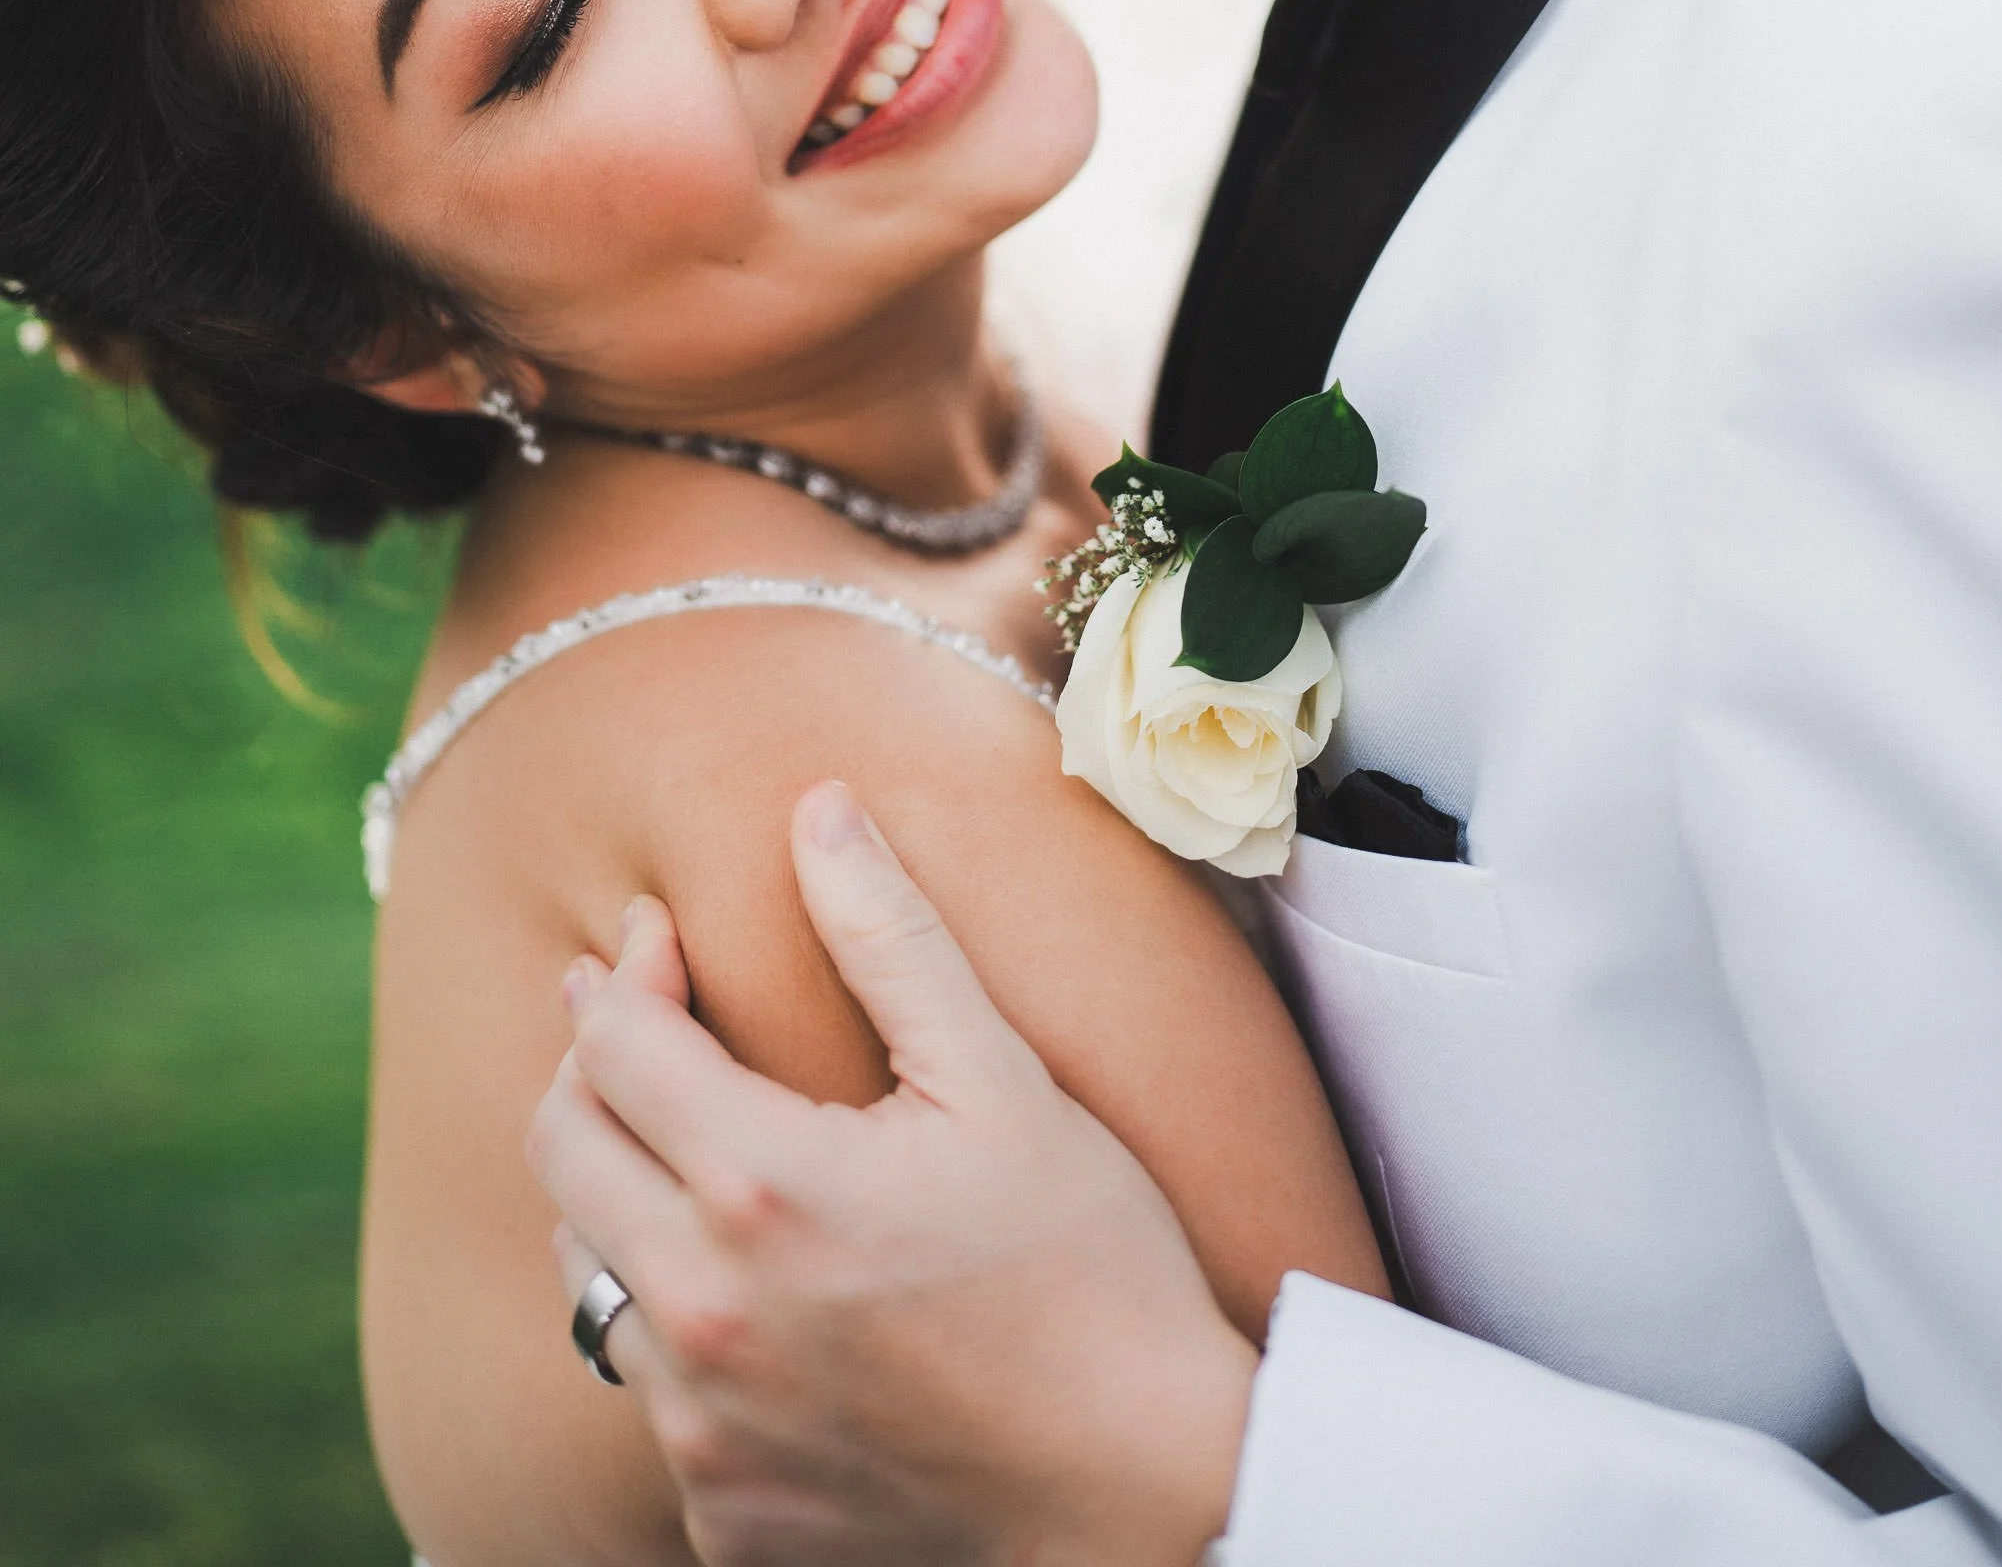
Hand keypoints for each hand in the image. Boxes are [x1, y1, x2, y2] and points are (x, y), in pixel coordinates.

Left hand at [530, 781, 1256, 1566]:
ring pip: (584, 1275)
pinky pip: (645, 1392)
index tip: (655, 935)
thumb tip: (818, 806)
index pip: (613, 1046)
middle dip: (589, 1064)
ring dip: (616, 1193)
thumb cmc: (1088, 1266)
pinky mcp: (720, 1511)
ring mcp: (701, 1427)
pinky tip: (743, 1290)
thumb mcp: (1001, 1078)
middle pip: (559, 1152)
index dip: (624, 970)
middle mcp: (703, 1313)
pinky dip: (671, 1322)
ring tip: (681, 1145)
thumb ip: (891, 936)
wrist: (1140, 1488)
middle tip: (640, 1019)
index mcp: (763, 1188)